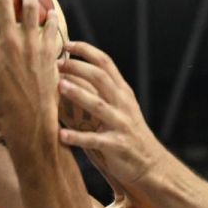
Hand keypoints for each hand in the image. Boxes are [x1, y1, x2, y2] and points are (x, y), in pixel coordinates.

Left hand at [56, 41, 169, 186]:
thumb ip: (104, 91)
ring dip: (78, 94)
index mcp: (122, 92)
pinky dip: (77, 137)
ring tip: (59, 86)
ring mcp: (121, 124)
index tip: (67, 44)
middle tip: (57, 64)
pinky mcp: (117, 145)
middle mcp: (123, 104)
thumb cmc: (129, 133)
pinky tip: (61, 135)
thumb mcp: (122, 107)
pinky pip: (95, 140)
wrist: (150, 163)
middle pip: (101, 78)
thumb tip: (74, 73)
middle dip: (78, 68)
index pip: (105, 63)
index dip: (86, 51)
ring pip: (98, 105)